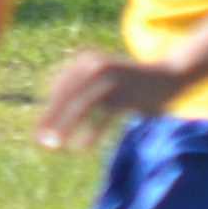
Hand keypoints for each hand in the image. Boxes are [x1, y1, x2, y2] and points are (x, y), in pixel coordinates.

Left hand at [31, 47, 183, 152]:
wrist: (169, 75)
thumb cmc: (131, 85)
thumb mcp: (104, 83)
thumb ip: (81, 95)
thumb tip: (52, 122)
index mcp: (86, 61)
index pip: (59, 89)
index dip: (48, 112)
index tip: (39, 133)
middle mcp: (95, 66)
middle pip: (66, 96)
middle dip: (51, 120)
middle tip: (41, 142)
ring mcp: (111, 78)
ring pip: (81, 104)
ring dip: (65, 126)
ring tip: (53, 145)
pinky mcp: (126, 93)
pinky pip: (103, 114)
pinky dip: (91, 132)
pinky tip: (81, 147)